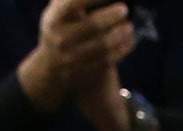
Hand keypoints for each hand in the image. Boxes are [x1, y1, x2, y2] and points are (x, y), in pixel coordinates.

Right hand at [17, 0, 135, 112]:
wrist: (52, 68)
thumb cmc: (60, 29)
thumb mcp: (57, 14)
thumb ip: (71, 1)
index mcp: (52, 20)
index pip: (72, 4)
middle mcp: (60, 40)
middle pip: (91, 26)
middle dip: (110, 16)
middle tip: (124, 9)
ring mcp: (72, 58)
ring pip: (103, 46)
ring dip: (120, 34)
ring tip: (129, 26)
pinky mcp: (85, 72)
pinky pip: (108, 60)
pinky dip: (122, 49)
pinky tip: (130, 40)